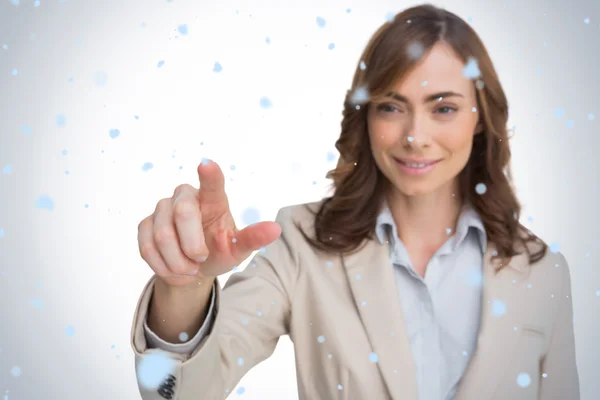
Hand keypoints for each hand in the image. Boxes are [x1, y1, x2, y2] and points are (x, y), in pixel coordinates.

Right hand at [137, 159, 281, 287]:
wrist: (191, 270)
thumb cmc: (218, 251)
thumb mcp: (238, 249)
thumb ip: (253, 238)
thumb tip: (276, 230)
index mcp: (213, 199)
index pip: (212, 183)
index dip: (209, 174)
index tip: (207, 164)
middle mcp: (185, 196)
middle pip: (183, 213)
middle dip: (192, 245)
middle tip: (200, 259)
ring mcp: (162, 208)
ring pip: (163, 235)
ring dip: (178, 261)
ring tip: (189, 268)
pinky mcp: (144, 224)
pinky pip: (147, 247)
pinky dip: (163, 266)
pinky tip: (173, 268)